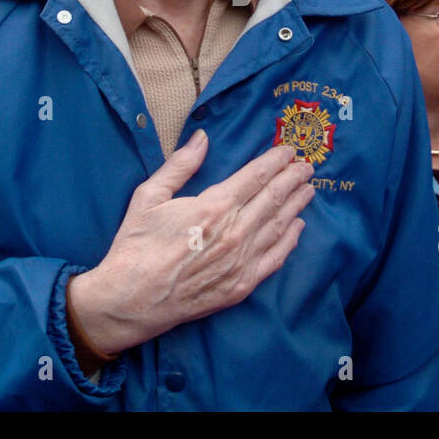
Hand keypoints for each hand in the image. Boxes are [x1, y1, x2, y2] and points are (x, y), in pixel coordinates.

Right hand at [67, 131, 315, 354]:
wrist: (130, 300)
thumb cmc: (136, 246)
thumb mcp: (149, 196)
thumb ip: (179, 165)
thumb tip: (202, 138)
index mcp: (214, 206)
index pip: (256, 177)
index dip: (276, 161)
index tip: (290, 150)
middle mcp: (235, 232)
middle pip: (273, 198)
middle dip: (293, 179)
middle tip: (308, 167)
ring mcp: (241, 261)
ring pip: (279, 226)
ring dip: (296, 205)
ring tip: (308, 190)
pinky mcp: (241, 286)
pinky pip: (274, 259)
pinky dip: (290, 241)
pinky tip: (298, 228)